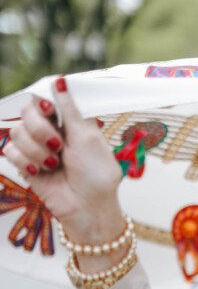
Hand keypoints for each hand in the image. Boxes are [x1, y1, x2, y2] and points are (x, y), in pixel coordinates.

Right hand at [5, 78, 123, 242]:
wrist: (88, 208)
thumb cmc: (97, 175)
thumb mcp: (87, 137)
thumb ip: (70, 109)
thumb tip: (61, 80)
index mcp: (68, 121)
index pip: (45, 97)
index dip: (44, 101)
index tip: (52, 110)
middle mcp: (51, 131)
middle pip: (26, 110)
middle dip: (40, 128)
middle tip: (58, 146)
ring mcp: (37, 148)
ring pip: (17, 132)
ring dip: (36, 150)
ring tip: (55, 165)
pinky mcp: (26, 165)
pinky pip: (10, 151)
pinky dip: (26, 161)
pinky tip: (41, 172)